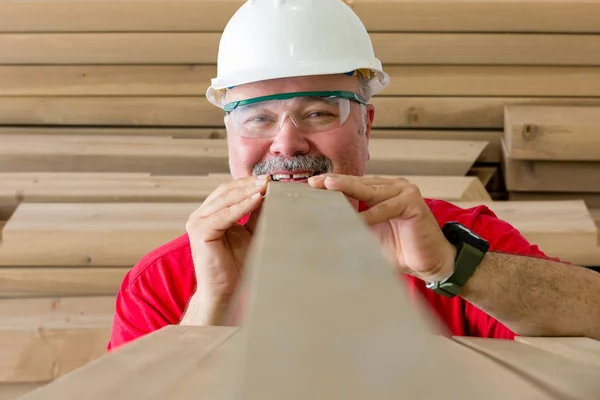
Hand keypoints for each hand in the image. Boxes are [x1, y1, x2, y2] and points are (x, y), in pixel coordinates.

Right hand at [184, 175, 269, 323]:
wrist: (224, 292)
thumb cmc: (236, 266)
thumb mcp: (250, 233)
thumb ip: (256, 214)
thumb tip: (271, 192)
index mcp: (210, 213)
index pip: (229, 190)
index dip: (249, 183)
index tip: (271, 179)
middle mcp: (200, 215)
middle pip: (226, 191)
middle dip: (249, 184)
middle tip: (270, 179)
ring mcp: (197, 222)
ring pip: (225, 199)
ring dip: (247, 191)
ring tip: (266, 186)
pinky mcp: (199, 232)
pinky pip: (224, 215)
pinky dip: (242, 206)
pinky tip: (258, 200)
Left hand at [308, 174, 455, 282]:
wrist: (430, 263)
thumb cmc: (401, 250)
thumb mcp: (370, 234)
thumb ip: (352, 225)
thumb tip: (323, 226)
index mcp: (382, 191)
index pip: (353, 185)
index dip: (332, 184)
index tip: (311, 184)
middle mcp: (393, 187)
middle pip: (359, 183)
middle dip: (335, 183)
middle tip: (314, 182)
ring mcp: (405, 192)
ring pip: (370, 191)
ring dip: (348, 190)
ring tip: (328, 188)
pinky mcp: (413, 203)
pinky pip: (385, 208)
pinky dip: (370, 215)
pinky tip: (355, 219)